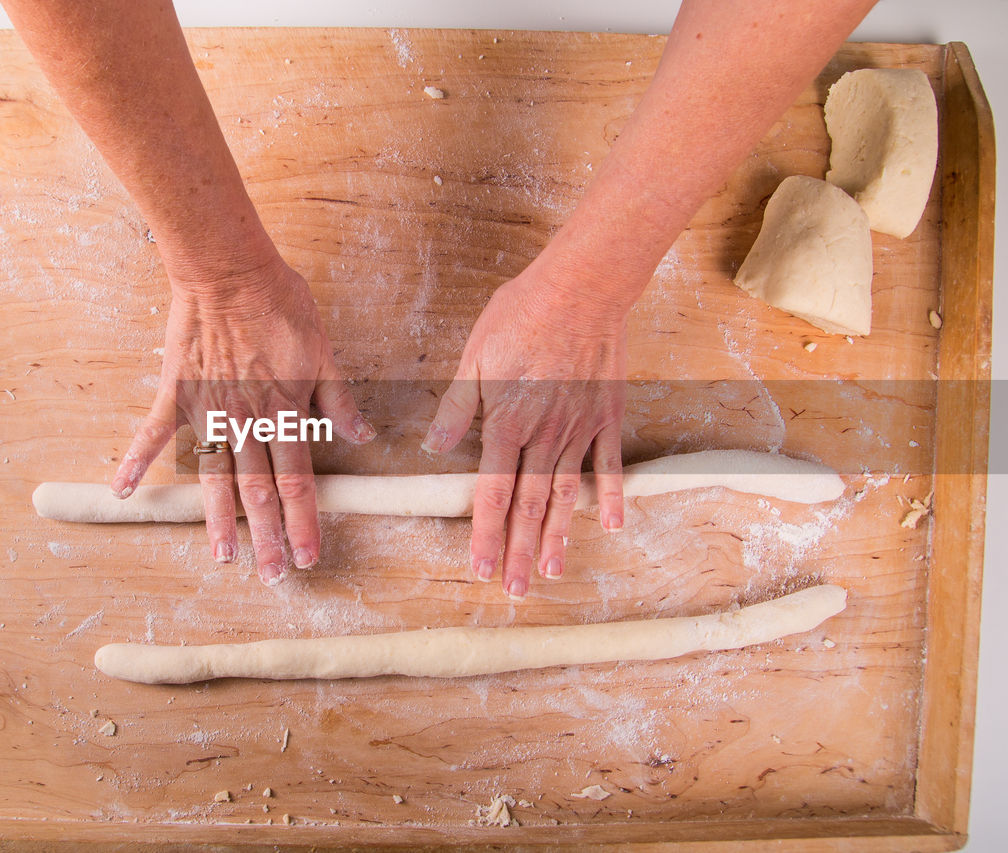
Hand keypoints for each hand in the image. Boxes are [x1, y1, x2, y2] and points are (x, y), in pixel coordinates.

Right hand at [111, 260, 374, 584]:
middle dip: (267, 537)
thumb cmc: (279, 304)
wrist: (228, 270)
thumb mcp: (323, 350)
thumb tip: (363, 434)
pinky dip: (136, 462)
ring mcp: (208, 410)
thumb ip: (338, 400)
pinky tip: (125, 492)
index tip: (310, 556)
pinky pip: (153, 434)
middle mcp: (246, 420)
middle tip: (272, 575)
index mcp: (285, 412)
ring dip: (218, 519)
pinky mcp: (176, 393)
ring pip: (214, 476)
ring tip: (223, 556)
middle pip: (258, 490)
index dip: (305, 522)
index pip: (298, 482)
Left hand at [423, 261, 627, 598]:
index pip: (490, 492)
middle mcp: (543, 436)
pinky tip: (614, 525)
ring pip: (566, 493)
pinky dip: (612, 496)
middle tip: (516, 590)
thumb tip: (433, 448)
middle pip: (528, 505)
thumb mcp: (474, 357)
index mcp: (505, 424)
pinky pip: (609, 464)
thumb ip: (456, 407)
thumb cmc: (521, 315)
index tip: (479, 568)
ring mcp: (578, 429)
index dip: (484, 534)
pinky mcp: (606, 416)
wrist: (580, 288)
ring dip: (560, 536)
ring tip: (554, 571)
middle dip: (519, 551)